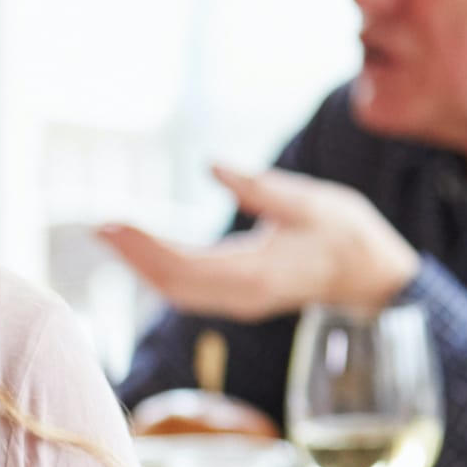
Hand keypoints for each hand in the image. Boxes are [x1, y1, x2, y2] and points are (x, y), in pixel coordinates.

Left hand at [101, 165, 419, 320]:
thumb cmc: (346, 233)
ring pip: (176, 292)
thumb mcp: (310, 201)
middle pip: (172, 284)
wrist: (370, 276)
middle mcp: (242, 296)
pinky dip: (158, 270)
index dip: (145, 248)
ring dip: (139, 265)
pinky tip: (137, 248)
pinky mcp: (237, 297)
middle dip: (132, 256)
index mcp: (258, 273)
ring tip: (108, 233)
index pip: (186, 266)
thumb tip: (210, 164)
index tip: (114, 224)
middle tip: (96, 225)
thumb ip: (259, 186)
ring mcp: (238, 302)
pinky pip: (188, 290)